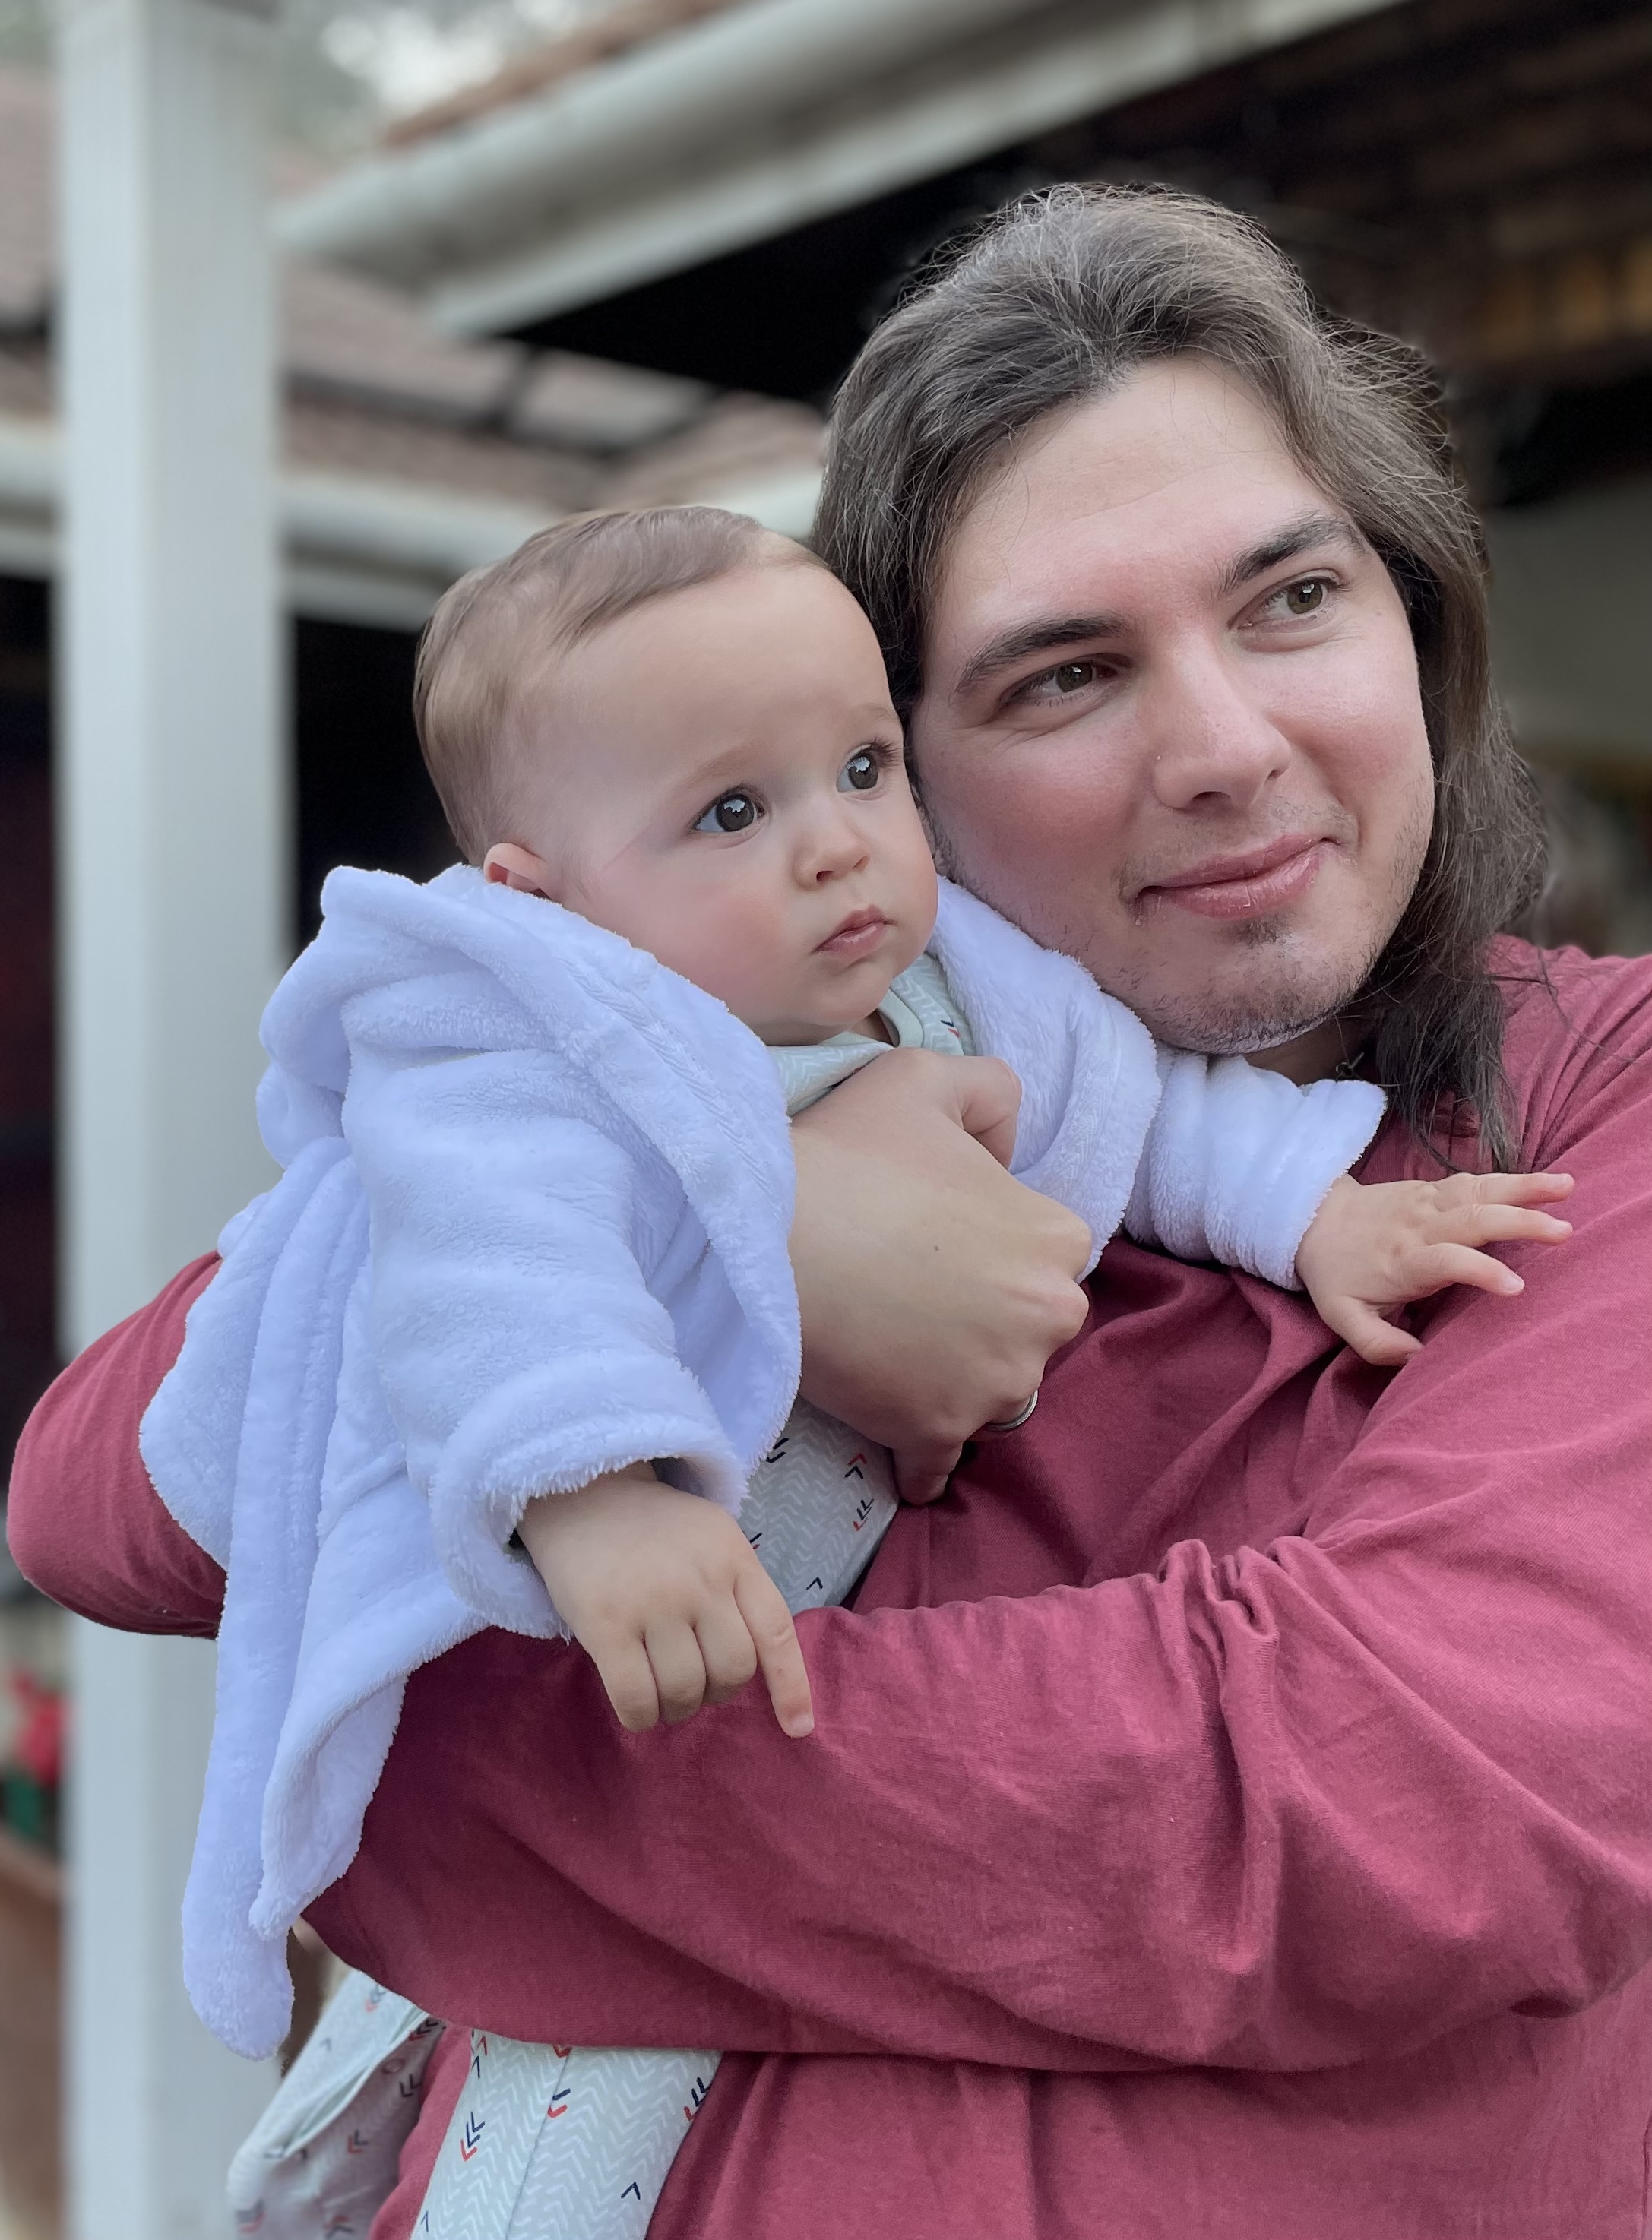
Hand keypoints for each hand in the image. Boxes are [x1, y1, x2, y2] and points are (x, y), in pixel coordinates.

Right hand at [516, 1470, 813, 1736]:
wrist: (581, 1491)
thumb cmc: (653, 1526)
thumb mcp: (713, 1538)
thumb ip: (737, 1589)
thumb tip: (753, 1666)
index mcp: (734, 1558)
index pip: (776, 1632)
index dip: (791, 1687)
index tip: (797, 1729)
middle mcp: (701, 1580)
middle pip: (732, 1671)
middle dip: (717, 1692)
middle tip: (695, 1684)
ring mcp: (653, 1602)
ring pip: (685, 1691)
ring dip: (677, 1708)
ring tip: (663, 1694)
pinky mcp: (605, 1623)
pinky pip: (635, 1697)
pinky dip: (641, 1717)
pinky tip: (637, 1708)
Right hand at [789, 1050, 1092, 1503]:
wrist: (762, 1240)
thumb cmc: (847, 1157)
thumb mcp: (925, 1077)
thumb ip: (991, 1090)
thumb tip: (1006, 1148)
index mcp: (1056, 1238)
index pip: (1045, 1249)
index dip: (991, 1239)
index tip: (937, 1235)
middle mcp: (1046, 1320)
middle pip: (1026, 1325)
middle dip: (984, 1315)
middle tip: (909, 1290)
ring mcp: (993, 1386)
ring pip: (987, 1389)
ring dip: (951, 1375)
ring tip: (887, 1343)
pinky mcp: (935, 1433)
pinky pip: (941, 1462)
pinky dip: (921, 1454)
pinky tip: (893, 1426)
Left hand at [1295, 1171, 1574, 1366]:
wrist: (1311, 1218)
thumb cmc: (1334, 1274)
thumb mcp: (1342, 1317)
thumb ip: (1376, 1343)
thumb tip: (1417, 1358)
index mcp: (1402, 1261)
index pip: (1446, 1261)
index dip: (1480, 1272)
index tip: (1516, 1287)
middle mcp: (1419, 1226)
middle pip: (1473, 1218)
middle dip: (1520, 1223)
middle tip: (1562, 1231)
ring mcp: (1427, 1202)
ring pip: (1480, 1191)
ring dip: (1524, 1188)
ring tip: (1568, 1187)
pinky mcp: (1433, 1189)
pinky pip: (1475, 1181)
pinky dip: (1511, 1179)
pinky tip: (1544, 1182)